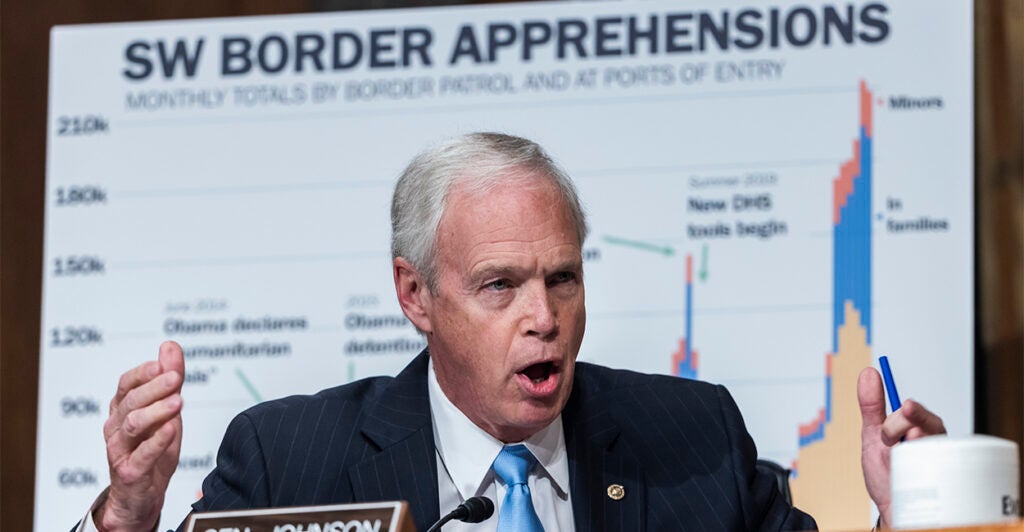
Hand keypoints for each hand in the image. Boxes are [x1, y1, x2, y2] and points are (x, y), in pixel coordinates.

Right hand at [95, 341, 184, 531]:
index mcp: (122, 409)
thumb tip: (170, 345)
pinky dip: (156, 441)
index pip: (127, 384)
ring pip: (133, 425)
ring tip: (178, 402)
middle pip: (131, 401)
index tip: (163, 364)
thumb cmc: (153, 448)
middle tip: (176, 377)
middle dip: (154, 387)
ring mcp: (120, 450)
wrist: (142, 494)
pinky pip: (142, 454)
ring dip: (156, 411)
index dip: (143, 372)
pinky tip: (171, 429)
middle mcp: (116, 427)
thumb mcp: (167, 411)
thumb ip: (169, 379)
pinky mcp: (130, 471)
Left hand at [858, 367, 945, 528]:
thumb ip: (872, 406)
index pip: (923, 415)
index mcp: (921, 430)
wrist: (891, 507)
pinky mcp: (945, 487)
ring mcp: (942, 466)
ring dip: (910, 452)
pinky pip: (942, 478)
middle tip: (888, 438)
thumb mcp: (872, 436)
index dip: (914, 412)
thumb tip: (868, 373)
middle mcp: (936, 446)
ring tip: (895, 461)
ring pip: (933, 450)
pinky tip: (912, 479)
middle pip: (930, 429)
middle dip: (904, 430)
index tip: (906, 407)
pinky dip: (924, 477)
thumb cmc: (885, 472)